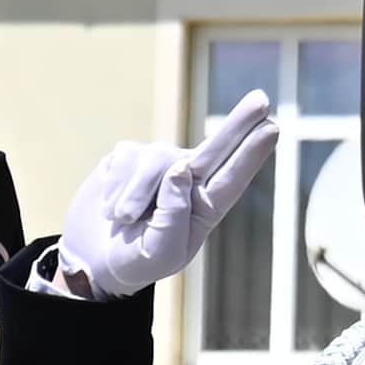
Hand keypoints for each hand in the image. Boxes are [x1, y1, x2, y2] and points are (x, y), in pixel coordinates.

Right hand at [42, 90, 282, 300]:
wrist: (92, 261)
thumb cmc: (134, 263)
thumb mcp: (158, 254)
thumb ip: (174, 216)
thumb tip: (180, 168)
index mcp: (204, 209)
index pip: (231, 178)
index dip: (251, 154)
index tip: (272, 129)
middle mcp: (187, 181)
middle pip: (216, 147)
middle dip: (238, 124)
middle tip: (262, 100)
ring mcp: (159, 165)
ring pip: (155, 161)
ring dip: (134, 195)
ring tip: (123, 220)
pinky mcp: (128, 157)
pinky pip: (125, 159)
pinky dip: (115, 188)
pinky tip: (111, 208)